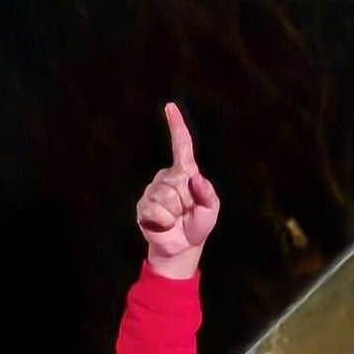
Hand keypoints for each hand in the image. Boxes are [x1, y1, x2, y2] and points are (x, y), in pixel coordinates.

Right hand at [136, 102, 219, 278]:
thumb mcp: (211, 208)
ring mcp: (153, 191)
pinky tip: (165, 224)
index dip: (176, 125)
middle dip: (186, 200)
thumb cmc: (199, 224)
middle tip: (187, 211)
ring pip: (165, 195)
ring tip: (176, 218)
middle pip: (177, 180)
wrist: (183, 247)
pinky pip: (155, 209)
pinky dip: (164, 220)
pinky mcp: (143, 207)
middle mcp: (167, 177)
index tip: (170, 106)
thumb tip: (193, 177)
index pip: (181, 145)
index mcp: (185, 172)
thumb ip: (206, 192)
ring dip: (175, 212)